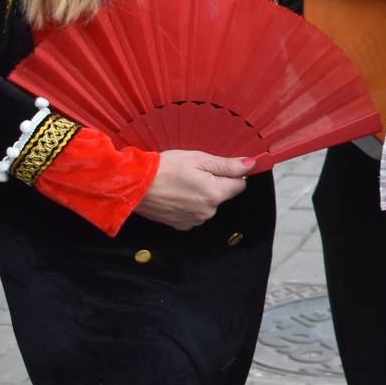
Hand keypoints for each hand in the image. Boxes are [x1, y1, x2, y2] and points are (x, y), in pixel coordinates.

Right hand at [135, 151, 253, 230]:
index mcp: (215, 194)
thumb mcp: (198, 159)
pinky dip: (189, 204)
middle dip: (214, 183)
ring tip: (182, 183)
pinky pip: (194, 213)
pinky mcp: (181, 225)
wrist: (135, 186)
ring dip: (201, 194)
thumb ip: (227, 164)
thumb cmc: (165, 169)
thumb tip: (250, 164)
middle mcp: (208, 211)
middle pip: (223, 195)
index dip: (231, 173)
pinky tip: (176, 194)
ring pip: (208, 204)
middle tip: (194, 172)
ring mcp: (194, 221)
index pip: (240, 184)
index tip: (217, 167)